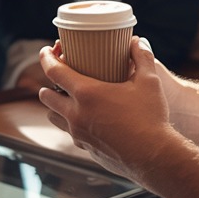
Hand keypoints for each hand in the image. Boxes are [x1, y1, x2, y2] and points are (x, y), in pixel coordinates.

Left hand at [38, 37, 176, 178]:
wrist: (153, 156)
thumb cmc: (150, 117)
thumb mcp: (149, 81)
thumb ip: (142, 57)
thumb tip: (139, 41)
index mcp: (87, 93)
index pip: (54, 71)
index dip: (46, 58)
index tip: (45, 51)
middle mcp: (76, 114)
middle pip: (47, 97)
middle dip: (48, 84)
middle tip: (59, 76)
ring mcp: (79, 134)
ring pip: (54, 117)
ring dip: (56, 106)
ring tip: (68, 98)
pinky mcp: (86, 148)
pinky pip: (70, 132)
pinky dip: (71, 122)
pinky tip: (87, 119)